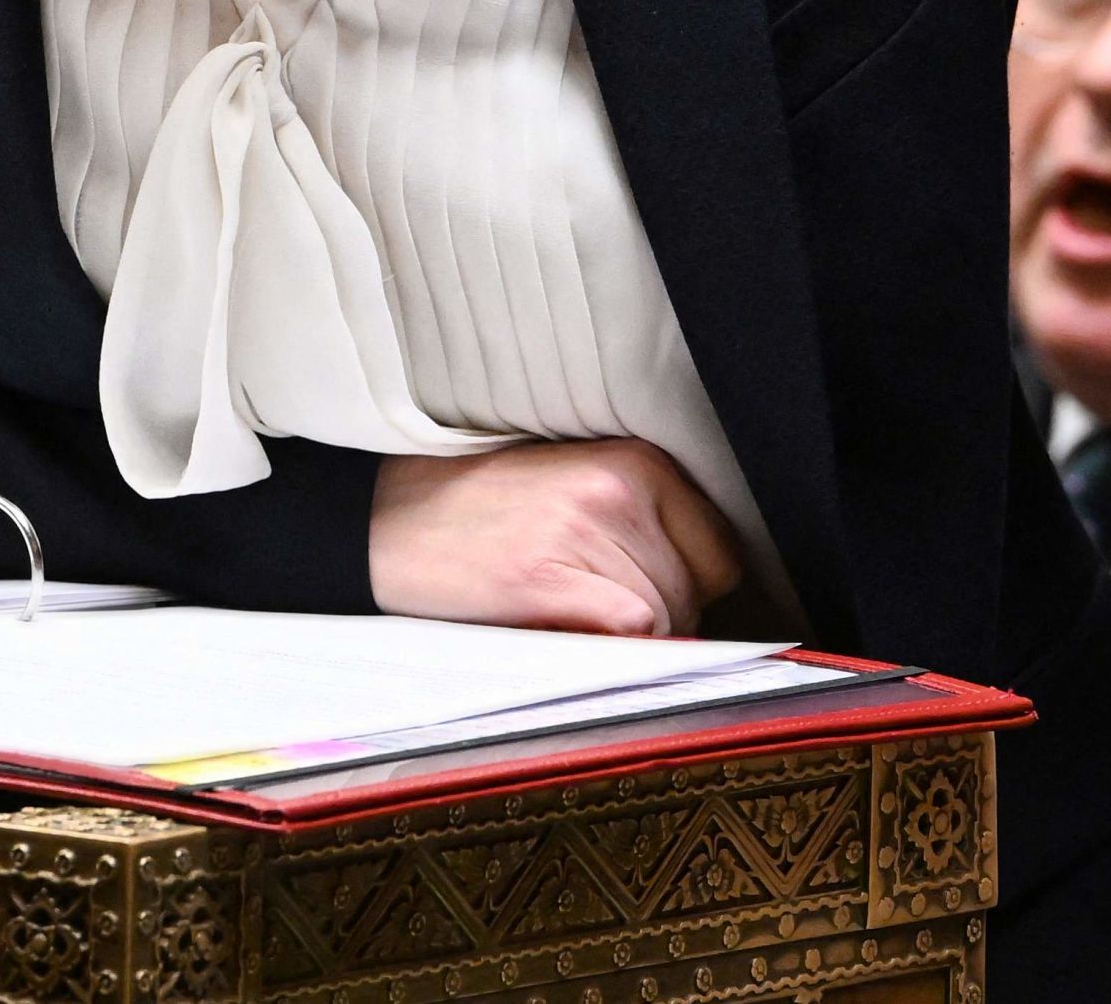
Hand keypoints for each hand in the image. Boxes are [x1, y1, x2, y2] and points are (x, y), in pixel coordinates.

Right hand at [370, 441, 743, 636]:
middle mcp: (622, 488)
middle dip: (659, 620)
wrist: (388, 519)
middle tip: (592, 615)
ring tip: (565, 617)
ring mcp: (586, 529)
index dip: (692, 591)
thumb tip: (702, 594)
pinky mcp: (548, 575)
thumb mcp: (577, 489)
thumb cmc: (483, 512)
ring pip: (663, 618)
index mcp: (638, 461)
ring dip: (626, 641)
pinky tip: (568, 634)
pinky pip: (631, 629)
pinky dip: (614, 649)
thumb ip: (642, 523)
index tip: (653, 604)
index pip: (722, 552)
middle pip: (693, 591)